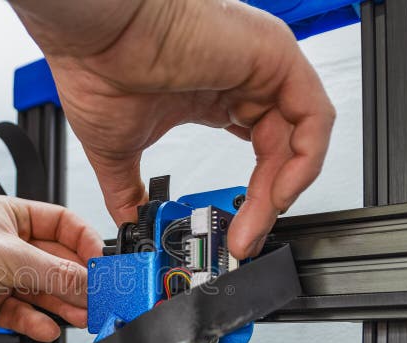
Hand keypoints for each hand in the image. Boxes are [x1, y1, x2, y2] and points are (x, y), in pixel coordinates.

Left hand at [0, 196, 102, 342]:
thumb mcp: (7, 259)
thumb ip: (54, 273)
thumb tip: (88, 282)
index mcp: (10, 216)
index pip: (62, 224)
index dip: (85, 243)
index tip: (102, 264)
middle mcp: (7, 244)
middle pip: (56, 261)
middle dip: (77, 281)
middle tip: (97, 298)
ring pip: (42, 290)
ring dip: (62, 304)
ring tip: (81, 317)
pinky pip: (23, 313)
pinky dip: (36, 322)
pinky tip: (46, 328)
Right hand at [11, 0, 334, 257]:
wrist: (93, 37)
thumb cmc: (98, 70)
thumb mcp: (117, 150)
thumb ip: (130, 191)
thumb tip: (129, 222)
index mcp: (214, 96)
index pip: (257, 152)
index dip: (252, 197)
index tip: (233, 233)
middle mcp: (243, 81)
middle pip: (279, 154)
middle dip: (264, 205)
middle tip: (242, 241)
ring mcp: (262, 67)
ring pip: (299, 140)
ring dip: (280, 192)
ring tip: (253, 225)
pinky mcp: (275, 56)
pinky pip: (314, 119)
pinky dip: (304, 162)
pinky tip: (277, 193)